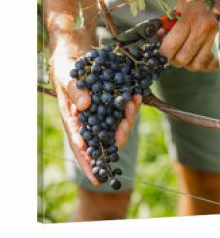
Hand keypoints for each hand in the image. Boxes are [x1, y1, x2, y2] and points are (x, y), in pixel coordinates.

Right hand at [51, 50, 141, 186]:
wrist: (74, 58)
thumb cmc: (65, 71)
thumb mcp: (66, 78)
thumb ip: (74, 91)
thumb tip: (85, 106)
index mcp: (73, 121)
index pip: (80, 147)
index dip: (88, 164)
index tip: (98, 179)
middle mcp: (89, 121)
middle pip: (104, 139)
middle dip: (117, 136)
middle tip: (125, 127)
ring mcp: (101, 113)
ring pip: (117, 126)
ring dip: (127, 119)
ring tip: (132, 103)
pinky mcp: (111, 103)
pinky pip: (122, 109)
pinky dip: (130, 105)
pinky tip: (135, 96)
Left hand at [160, 0, 218, 70]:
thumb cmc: (199, 7)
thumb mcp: (181, 8)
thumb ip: (167, 23)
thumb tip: (158, 37)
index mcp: (191, 16)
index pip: (170, 46)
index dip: (163, 53)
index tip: (163, 51)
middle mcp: (204, 29)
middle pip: (182, 59)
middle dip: (174, 59)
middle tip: (173, 54)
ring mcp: (216, 40)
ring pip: (196, 66)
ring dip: (189, 64)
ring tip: (187, 54)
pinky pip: (209, 66)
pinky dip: (203, 64)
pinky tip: (200, 55)